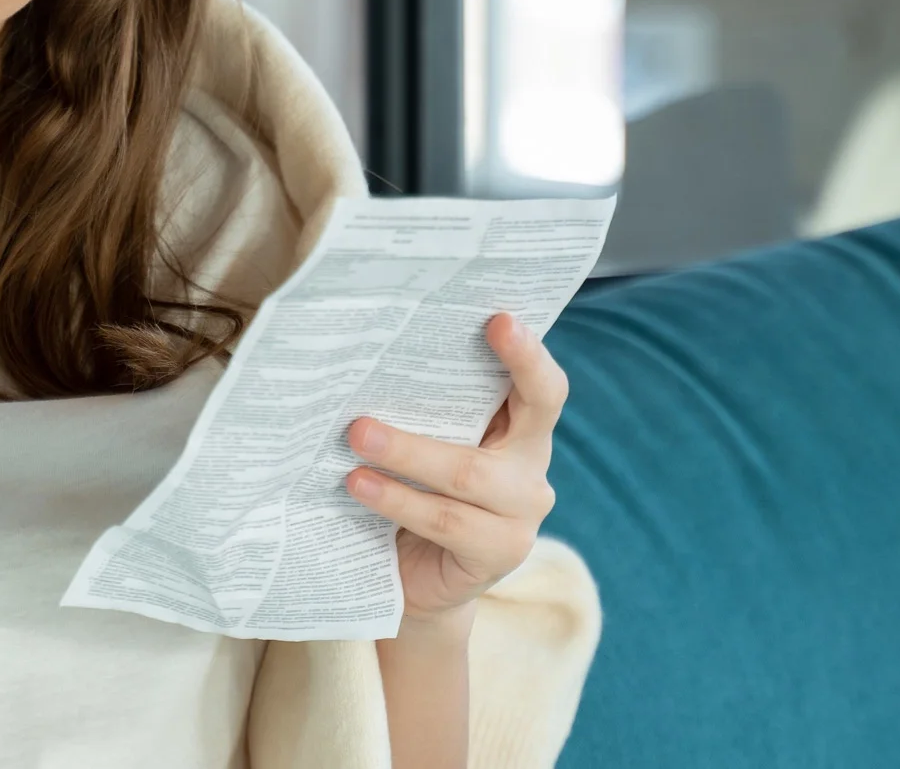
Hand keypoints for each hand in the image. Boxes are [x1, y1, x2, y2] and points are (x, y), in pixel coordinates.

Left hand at [344, 311, 567, 619]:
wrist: (414, 579)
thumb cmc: (417, 492)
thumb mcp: (430, 445)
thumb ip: (425, 412)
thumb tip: (367, 362)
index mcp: (522, 432)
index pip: (542, 390)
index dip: (528, 355)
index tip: (499, 319)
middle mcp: (531, 471)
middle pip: (508, 430)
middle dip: (459, 386)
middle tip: (389, 384)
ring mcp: (521, 517)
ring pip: (468, 474)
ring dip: (406, 453)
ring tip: (356, 437)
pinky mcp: (498, 554)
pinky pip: (446, 520)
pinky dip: (399, 500)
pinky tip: (360, 485)